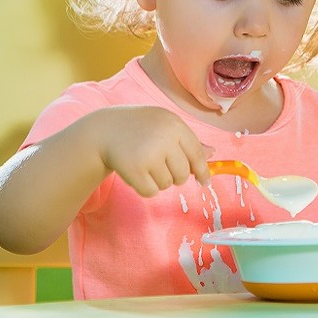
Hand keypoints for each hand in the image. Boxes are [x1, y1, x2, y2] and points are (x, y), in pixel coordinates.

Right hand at [86, 106, 212, 196]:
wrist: (105, 129)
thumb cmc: (141, 127)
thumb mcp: (166, 125)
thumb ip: (188, 140)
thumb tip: (212, 154)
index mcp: (175, 125)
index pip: (196, 154)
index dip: (203, 171)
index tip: (205, 182)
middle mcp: (164, 139)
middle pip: (183, 173)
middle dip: (176, 175)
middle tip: (161, 165)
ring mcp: (149, 155)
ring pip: (167, 184)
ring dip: (159, 180)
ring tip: (145, 163)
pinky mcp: (134, 170)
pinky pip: (151, 191)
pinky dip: (145, 187)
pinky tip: (136, 172)